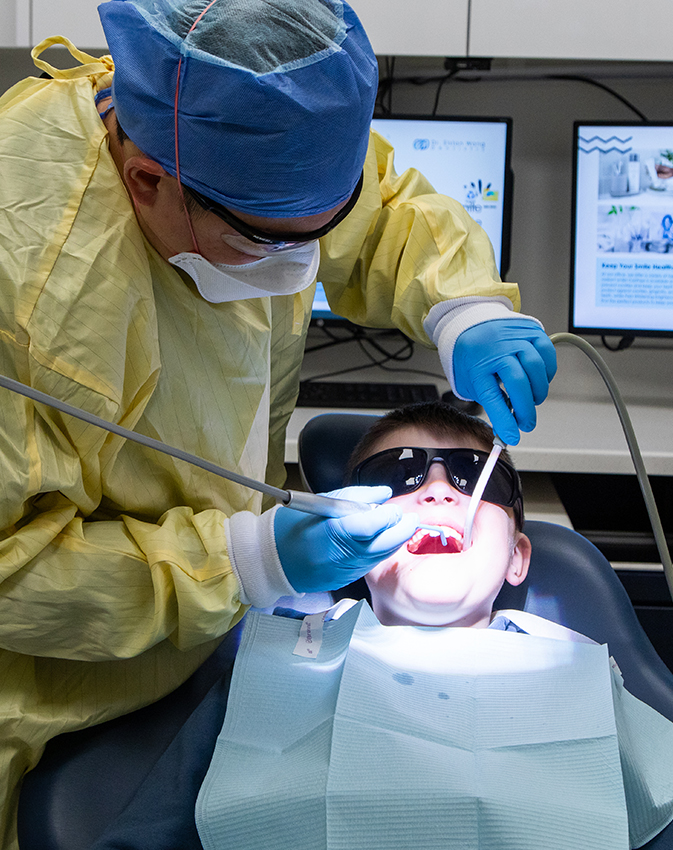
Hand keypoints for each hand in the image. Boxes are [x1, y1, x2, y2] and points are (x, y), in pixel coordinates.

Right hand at [274, 486, 417, 592]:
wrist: (268, 562)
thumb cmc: (287, 529)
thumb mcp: (318, 502)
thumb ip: (354, 497)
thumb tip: (382, 494)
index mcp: (330, 533)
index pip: (371, 525)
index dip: (388, 516)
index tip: (394, 508)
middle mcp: (339, 556)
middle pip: (383, 544)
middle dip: (401, 530)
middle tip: (409, 518)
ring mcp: (343, 571)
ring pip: (380, 556)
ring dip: (393, 541)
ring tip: (397, 526)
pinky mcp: (344, 580)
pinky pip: (369, 564)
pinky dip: (378, 551)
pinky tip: (379, 540)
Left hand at [452, 319, 556, 444]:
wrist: (469, 322)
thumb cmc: (470, 355)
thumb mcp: (469, 381)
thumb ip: (489, 402)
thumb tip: (507, 428)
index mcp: (476, 364)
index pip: (492, 397)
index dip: (504, 420)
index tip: (513, 436)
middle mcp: (495, 347)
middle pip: (518, 382)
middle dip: (526, 410)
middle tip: (526, 423)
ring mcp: (514, 336)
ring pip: (536, 367)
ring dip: (538, 391)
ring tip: (532, 399)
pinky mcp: (529, 329)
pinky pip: (546, 352)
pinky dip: (547, 371)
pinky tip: (539, 379)